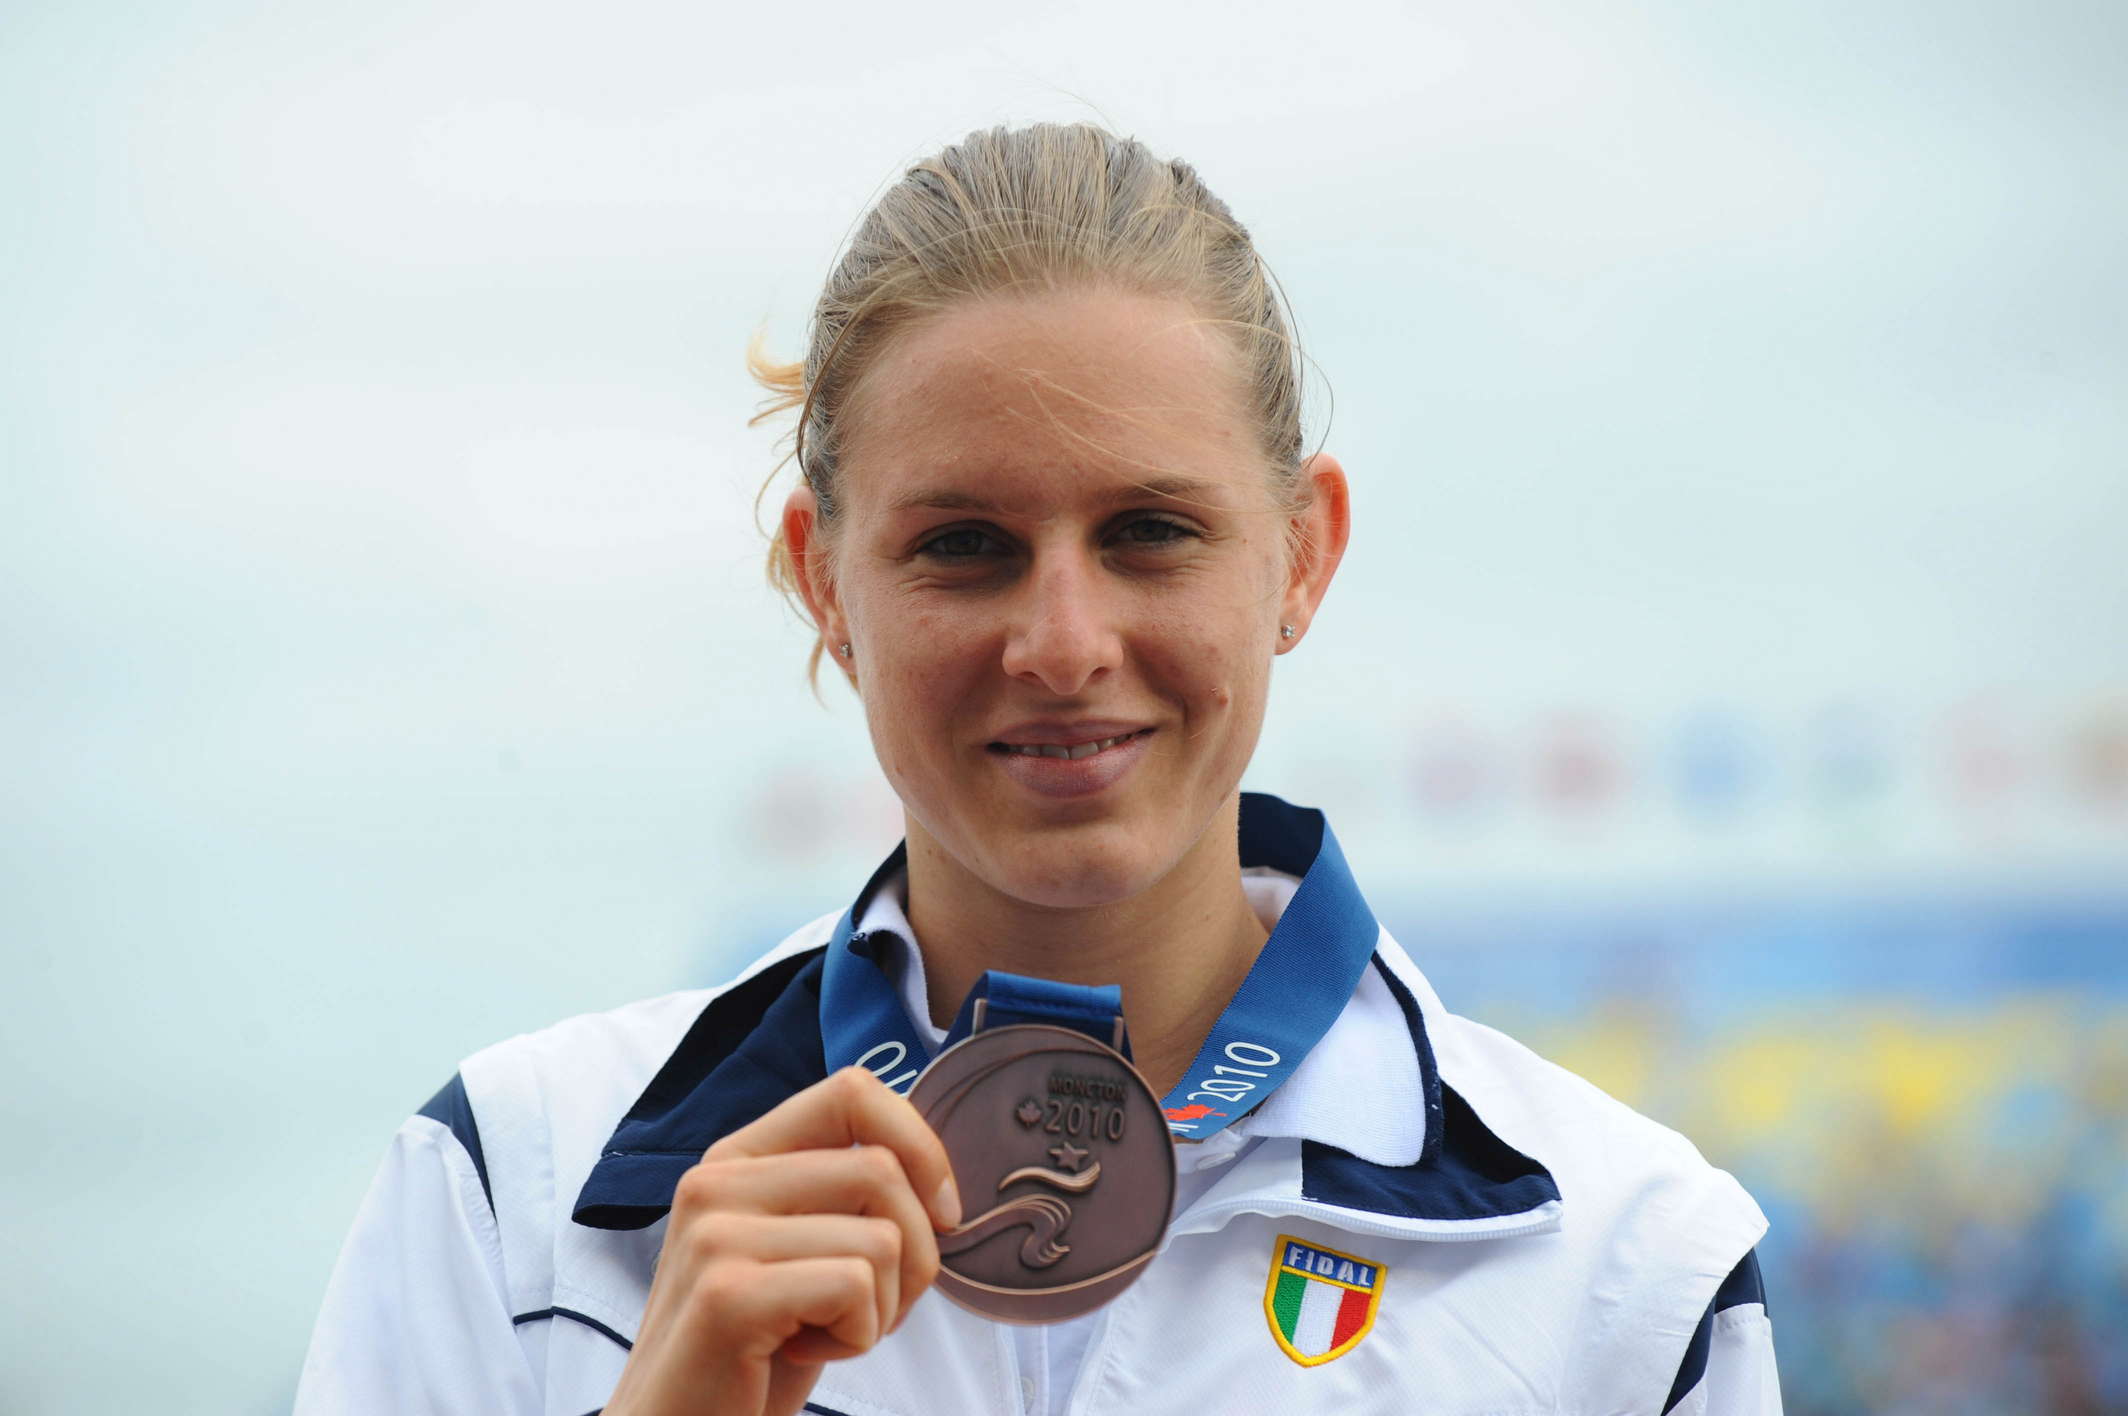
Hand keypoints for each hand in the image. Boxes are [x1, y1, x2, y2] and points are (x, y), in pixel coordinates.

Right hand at [601, 1066, 962, 1415]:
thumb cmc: (752, 1351)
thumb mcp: (797, 1251)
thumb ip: (841, 1196)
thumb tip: (937, 1170)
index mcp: (737, 1157)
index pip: (851, 1090)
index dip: (920, 1144)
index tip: (941, 1212)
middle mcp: (717, 1181)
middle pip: (881, 1168)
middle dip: (916, 1252)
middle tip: (874, 1307)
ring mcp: (716, 1235)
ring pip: (880, 1236)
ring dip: (883, 1307)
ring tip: (825, 1332)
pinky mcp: (728, 1293)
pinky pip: (854, 1284)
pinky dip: (858, 1335)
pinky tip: (799, 1352)